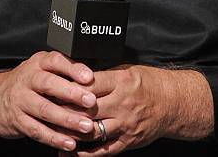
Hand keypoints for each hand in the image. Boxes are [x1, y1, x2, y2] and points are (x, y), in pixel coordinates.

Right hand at [0, 51, 96, 151]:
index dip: (72, 68)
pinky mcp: (17, 120)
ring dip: (67, 119)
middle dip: (71, 93)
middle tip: (91, 102)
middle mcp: (28, 79)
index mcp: (38, 63)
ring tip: (86, 126)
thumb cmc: (27, 82)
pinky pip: (37, 130)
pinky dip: (54, 138)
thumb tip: (92, 77)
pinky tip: (69, 142)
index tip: (90, 77)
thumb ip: (62, 70)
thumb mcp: (40, 68)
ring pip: (44, 109)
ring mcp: (21, 100)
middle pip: (49, 84)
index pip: (55, 61)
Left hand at [58, 64, 213, 155]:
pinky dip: (84, 154)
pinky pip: (103, 151)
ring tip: (50, 131)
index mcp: (121, 81)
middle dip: (64, 109)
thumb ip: (104, 75)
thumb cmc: (148, 83)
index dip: (69, 86)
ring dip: (69, 132)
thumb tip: (78, 74)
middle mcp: (122, 103)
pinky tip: (68, 153)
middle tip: (45, 108)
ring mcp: (124, 125)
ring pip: (92, 131)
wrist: (172, 103)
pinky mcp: (127, 141)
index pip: (89, 84)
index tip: (52, 87)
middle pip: (86, 108)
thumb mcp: (127, 70)